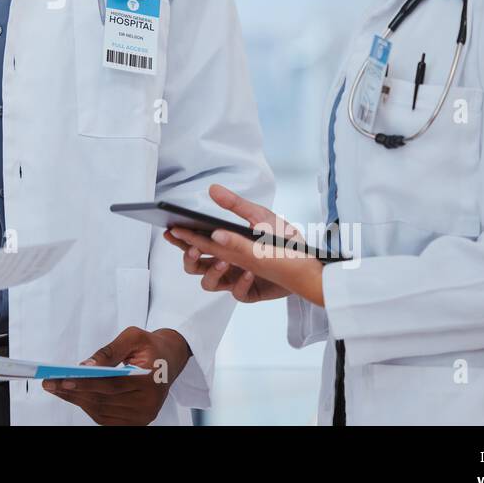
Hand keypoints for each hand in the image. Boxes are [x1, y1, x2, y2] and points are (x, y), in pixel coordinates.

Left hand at [42, 326, 190, 425]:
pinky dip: (88, 407)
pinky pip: (106, 418)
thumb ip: (109, 351)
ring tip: (57, 388)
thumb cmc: (150, 346)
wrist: (169, 360)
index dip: (86, 383)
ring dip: (77, 401)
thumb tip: (85, 367)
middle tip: (50, 383)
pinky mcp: (136, 422)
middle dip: (73, 392)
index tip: (63, 379)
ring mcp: (143, 416)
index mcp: (151, 380)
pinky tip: (74, 395)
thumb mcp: (133, 336)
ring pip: (102, 412)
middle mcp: (148, 404)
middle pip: (104, 401)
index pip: (112, 385)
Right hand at [163, 184, 324, 305]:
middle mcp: (226, 262)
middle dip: (189, 257)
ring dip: (211, 272)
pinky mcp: (251, 291)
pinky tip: (249, 272)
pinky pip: (237, 293)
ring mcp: (236, 278)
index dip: (180, 238)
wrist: (311, 261)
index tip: (172, 229)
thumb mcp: (260, 216)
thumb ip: (235, 204)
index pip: (195, 241)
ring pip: (209, 283)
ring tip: (223, 261)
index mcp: (225, 243)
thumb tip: (212, 189)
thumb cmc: (282, 238)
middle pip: (194, 266)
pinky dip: (241, 283)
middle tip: (194, 247)